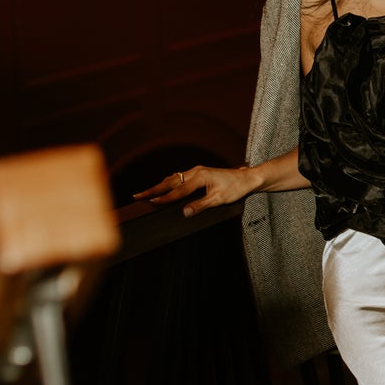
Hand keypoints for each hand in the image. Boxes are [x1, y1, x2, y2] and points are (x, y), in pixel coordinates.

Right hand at [134, 164, 255, 218]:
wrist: (247, 178)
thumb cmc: (235, 189)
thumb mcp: (219, 200)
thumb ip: (200, 206)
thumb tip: (184, 213)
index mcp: (200, 176)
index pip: (179, 190)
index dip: (165, 198)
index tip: (152, 203)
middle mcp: (196, 171)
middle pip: (171, 181)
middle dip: (154, 189)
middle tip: (138, 196)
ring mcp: (196, 171)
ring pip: (173, 179)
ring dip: (159, 186)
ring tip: (144, 193)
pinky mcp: (198, 174)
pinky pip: (179, 178)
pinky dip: (168, 183)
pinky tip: (162, 188)